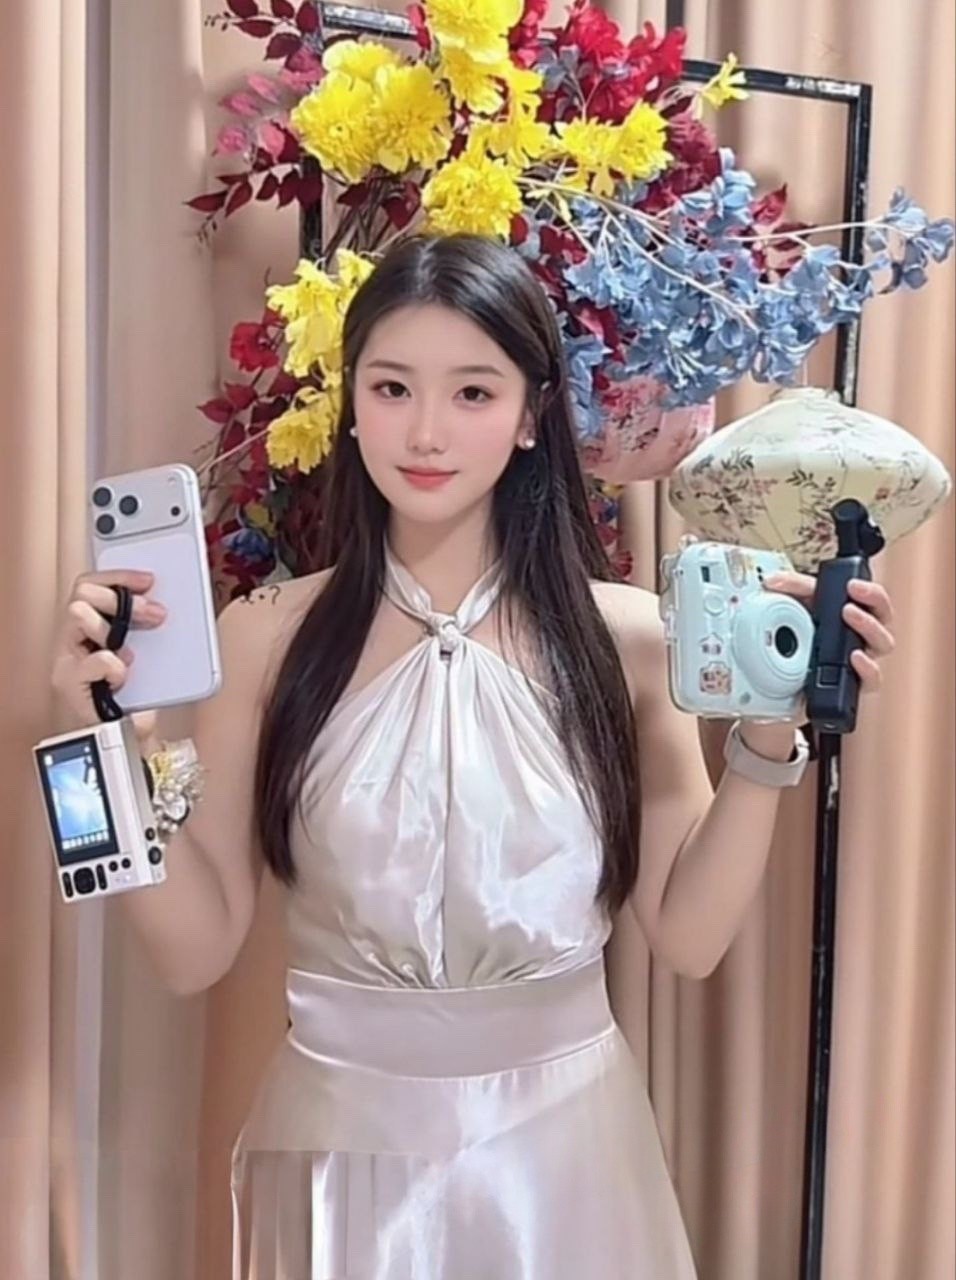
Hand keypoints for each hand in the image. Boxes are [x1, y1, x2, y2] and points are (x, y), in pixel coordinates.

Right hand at [51, 569, 167, 746]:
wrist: (132, 736)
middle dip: (120, 598)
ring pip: (77, 614)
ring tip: (133, 647)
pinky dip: (114, 665)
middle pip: (81, 593)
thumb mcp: (148, 651)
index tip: (149, 580)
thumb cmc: (138, 695)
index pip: (91, 584)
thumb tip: (170, 600)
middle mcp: (72, 640)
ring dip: (111, 624)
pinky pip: (94, 659)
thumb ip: (149, 626)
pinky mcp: (70, 684)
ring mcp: (67, 660)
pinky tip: (124, 676)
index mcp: (90, 627)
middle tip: (154, 614)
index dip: (119, 576)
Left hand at [763, 569, 895, 694]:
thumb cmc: (801, 641)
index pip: (875, 600)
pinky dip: (867, 667)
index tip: (853, 584)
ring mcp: (860, 661)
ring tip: (849, 615)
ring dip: (869, 626)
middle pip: (883, 618)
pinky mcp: (854, 685)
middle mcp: (862, 637)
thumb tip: (773, 581)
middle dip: (872, 600)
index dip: (871, 590)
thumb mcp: (797, 608)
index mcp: (855, 616)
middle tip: (850, 598)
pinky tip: (856, 657)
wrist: (783, 683)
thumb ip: (790, 590)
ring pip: (883, 643)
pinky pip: (872, 678)